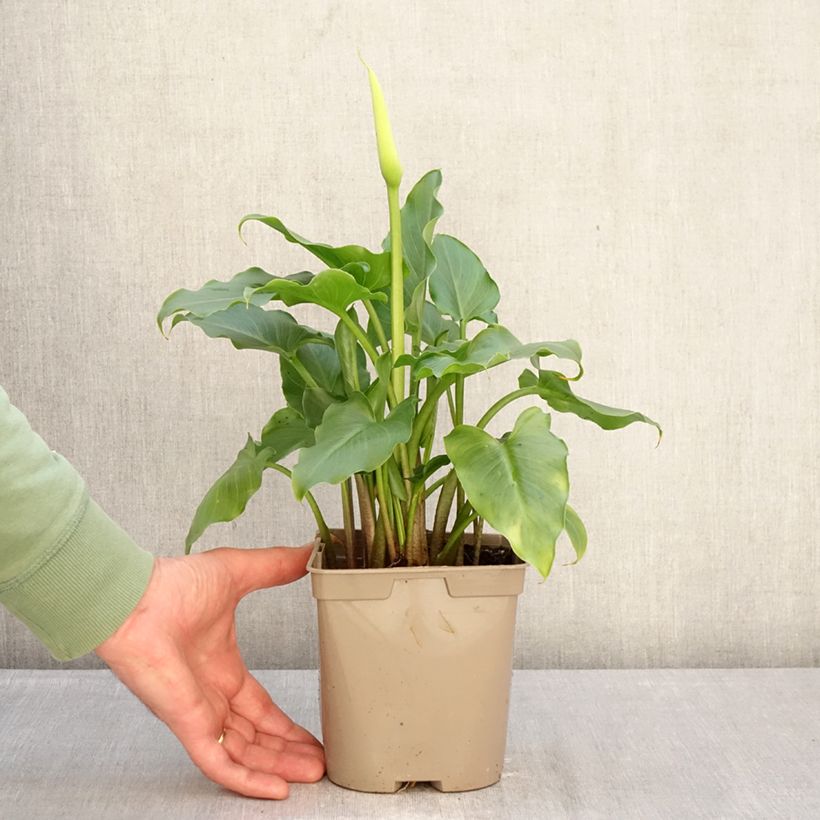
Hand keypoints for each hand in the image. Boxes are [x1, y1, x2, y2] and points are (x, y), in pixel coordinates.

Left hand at [96, 544, 323, 799]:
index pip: (260, 708)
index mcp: (222, 668)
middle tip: (320, 763)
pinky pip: (219, 762)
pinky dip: (247, 779)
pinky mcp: (188, 723)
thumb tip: (307, 552)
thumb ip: (275, 566)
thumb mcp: (239, 572)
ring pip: (243, 754)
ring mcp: (199, 713)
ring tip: (312, 774)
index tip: (312, 732)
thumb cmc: (173, 585)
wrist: (134, 598)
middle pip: (256, 737)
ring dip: (277, 766)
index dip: (286, 724)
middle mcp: (211, 696)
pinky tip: (275, 789)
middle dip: (288, 751)